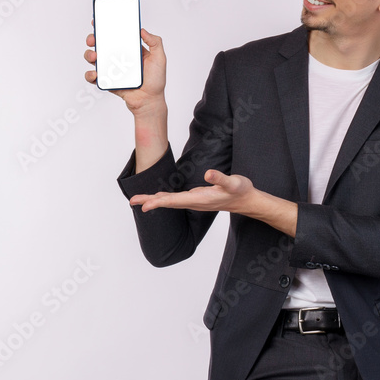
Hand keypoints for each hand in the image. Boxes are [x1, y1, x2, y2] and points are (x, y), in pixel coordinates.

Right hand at [84, 25, 166, 114]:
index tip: (99, 21)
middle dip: (93, 39)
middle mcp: (119, 58)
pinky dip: (90, 74)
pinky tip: (95, 73)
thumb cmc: (156, 81)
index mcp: (130, 50)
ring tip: (94, 57)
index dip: (106, 27)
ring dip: (89, 55)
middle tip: (93, 39)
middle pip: (101, 45)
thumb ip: (155, 42)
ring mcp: (111, 69)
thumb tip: (142, 30)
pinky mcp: (107, 81)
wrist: (149, 101)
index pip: (116, 35)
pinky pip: (93, 76)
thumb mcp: (160, 59)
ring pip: (94, 58)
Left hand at [129, 169, 257, 214]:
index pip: (175, 201)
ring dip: (154, 201)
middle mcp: (195, 202)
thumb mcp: (234, 182)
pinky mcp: (197, 198)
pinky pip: (176, 200)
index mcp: (200, 198)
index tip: (144, 206)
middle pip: (168, 203)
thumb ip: (221, 178)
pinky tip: (158, 198)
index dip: (159, 203)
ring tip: (138, 200)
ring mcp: (195, 201)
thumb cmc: (241, 191)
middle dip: (150, 202)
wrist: (247, 200)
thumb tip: (208, 173)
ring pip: (171, 202)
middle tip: (132, 201)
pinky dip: (164, 199)